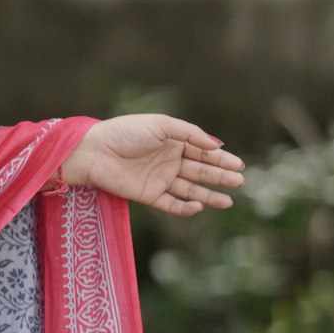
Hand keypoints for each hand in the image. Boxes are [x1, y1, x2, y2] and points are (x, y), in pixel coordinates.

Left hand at [59, 114, 244, 216]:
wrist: (95, 151)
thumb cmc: (125, 132)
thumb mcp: (161, 125)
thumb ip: (190, 134)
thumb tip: (216, 145)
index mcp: (173, 142)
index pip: (202, 153)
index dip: (221, 159)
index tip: (239, 165)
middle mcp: (168, 162)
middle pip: (200, 172)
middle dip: (220, 177)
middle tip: (239, 182)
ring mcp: (159, 180)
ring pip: (190, 190)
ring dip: (209, 195)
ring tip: (228, 201)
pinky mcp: (148, 195)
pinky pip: (171, 204)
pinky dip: (185, 207)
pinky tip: (199, 205)